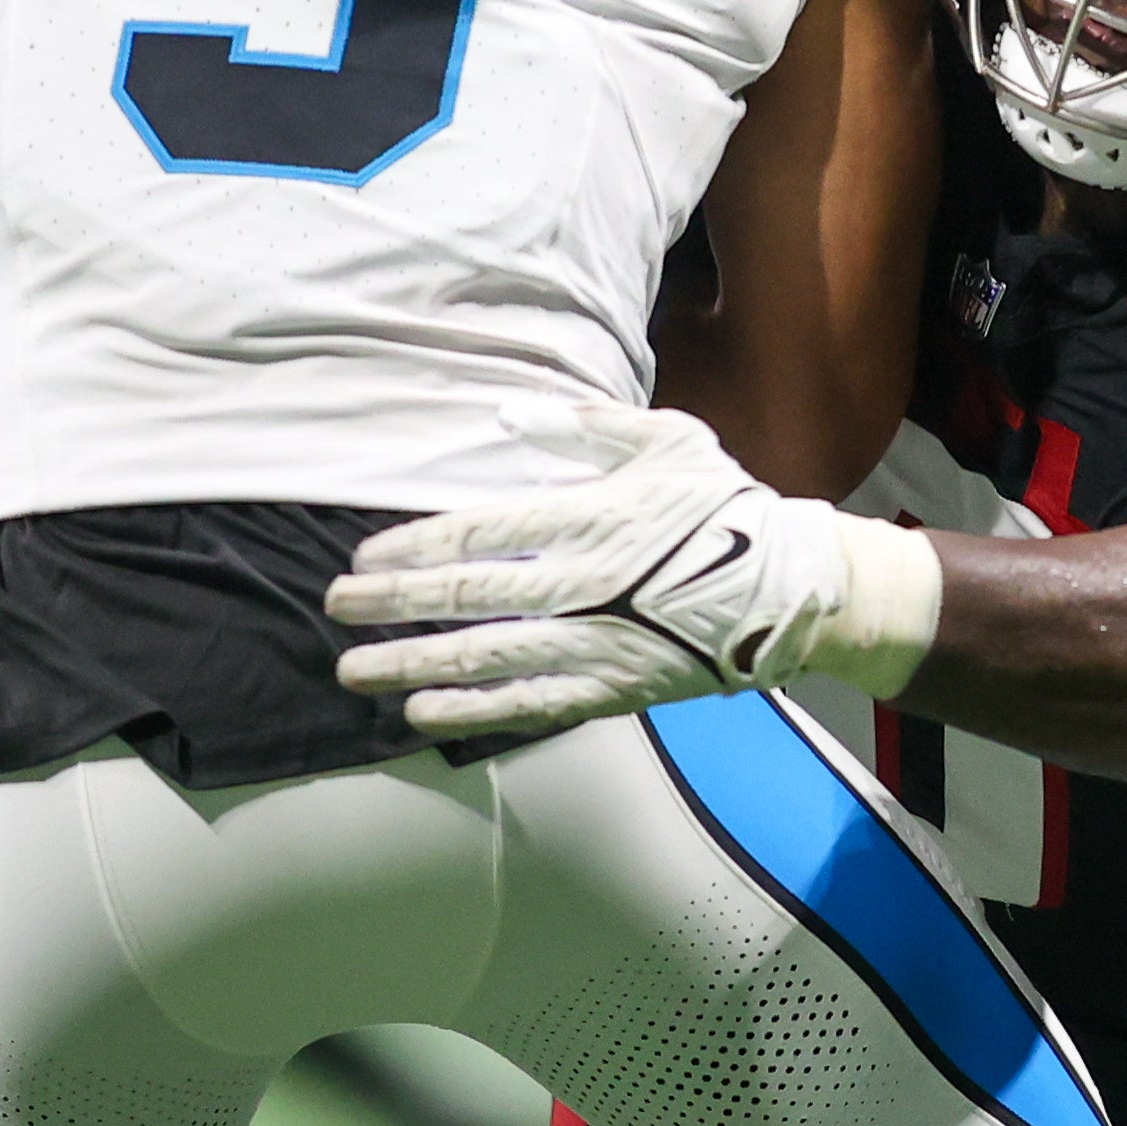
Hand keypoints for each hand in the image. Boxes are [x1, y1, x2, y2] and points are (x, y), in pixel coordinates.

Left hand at [328, 406, 941, 739]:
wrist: (790, 590)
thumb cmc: (724, 505)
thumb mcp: (664, 438)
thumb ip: (582, 425)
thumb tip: (504, 412)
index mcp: (590, 517)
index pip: (480, 533)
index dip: (414, 546)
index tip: (364, 556)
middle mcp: (582, 584)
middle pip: (467, 598)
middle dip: (393, 605)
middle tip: (336, 607)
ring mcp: (594, 643)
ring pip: (486, 659)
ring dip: (413, 665)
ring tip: (356, 671)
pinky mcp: (610, 688)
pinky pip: (528, 705)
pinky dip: (472, 712)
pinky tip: (423, 713)